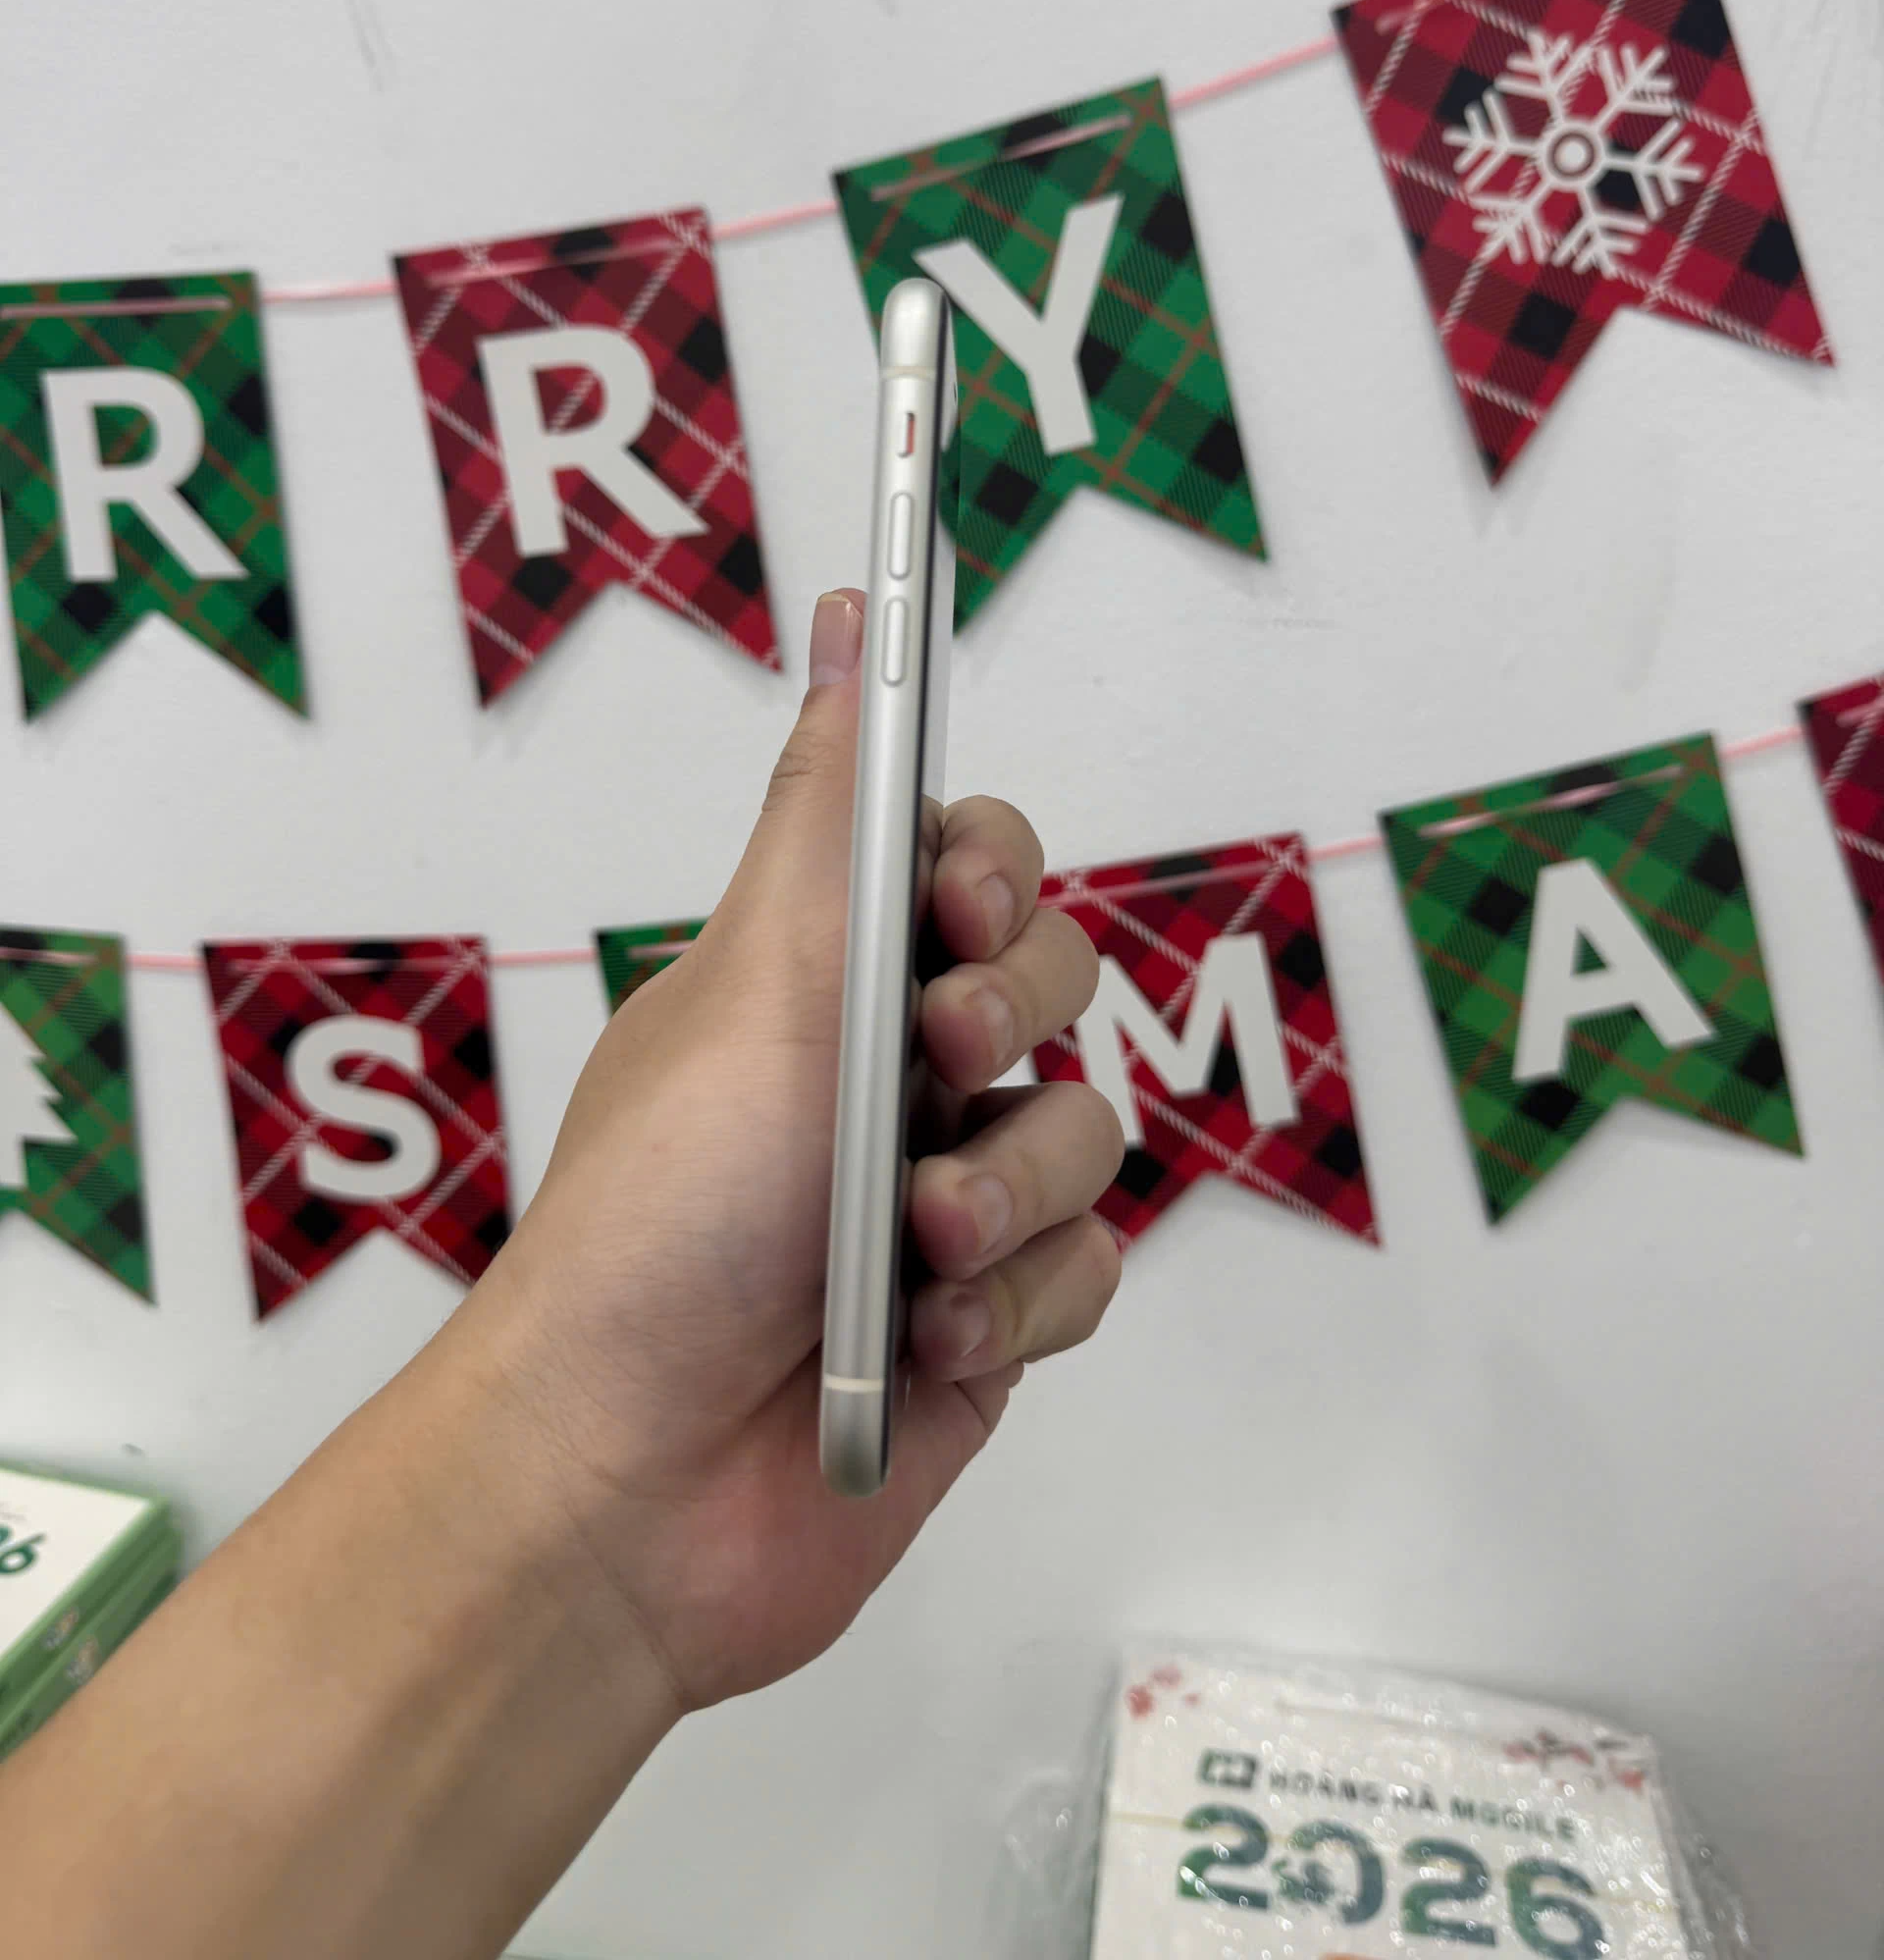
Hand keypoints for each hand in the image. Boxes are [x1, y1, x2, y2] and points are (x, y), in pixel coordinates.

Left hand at [466, 587, 1123, 1711]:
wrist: (631, 1494)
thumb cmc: (662, 1223)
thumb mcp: (756, 984)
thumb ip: (833, 811)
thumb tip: (848, 623)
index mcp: (816, 979)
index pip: (963, 861)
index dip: (988, 871)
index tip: (956, 903)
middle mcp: (889, 1074)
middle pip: (1051, 979)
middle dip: (1011, 1018)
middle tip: (937, 1055)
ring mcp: (946, 1199)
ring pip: (1089, 1132)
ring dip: (1007, 1188)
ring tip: (917, 1243)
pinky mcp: (994, 1323)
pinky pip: (1089, 1268)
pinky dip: (1014, 1306)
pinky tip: (931, 1345)